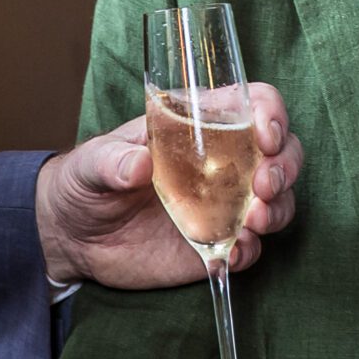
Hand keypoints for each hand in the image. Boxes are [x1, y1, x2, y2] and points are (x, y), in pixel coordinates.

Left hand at [33, 83, 303, 289]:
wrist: (74, 235)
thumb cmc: (86, 181)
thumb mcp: (92, 163)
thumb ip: (112, 161)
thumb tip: (139, 164)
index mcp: (201, 123)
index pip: (255, 104)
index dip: (272, 115)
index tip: (266, 137)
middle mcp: (225, 160)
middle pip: (282, 152)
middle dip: (284, 167)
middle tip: (264, 187)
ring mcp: (225, 203)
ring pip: (278, 200)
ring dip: (277, 210)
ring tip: (254, 222)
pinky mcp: (217, 241)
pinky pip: (251, 246)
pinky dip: (250, 250)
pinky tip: (229, 254)